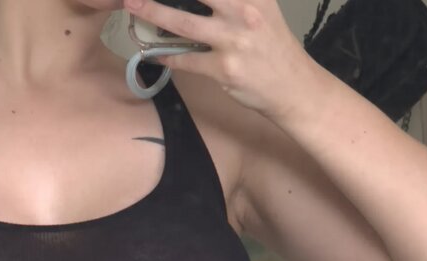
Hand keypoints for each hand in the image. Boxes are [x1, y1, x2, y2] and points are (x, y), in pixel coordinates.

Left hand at [123, 0, 323, 121]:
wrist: (293, 86)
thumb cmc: (273, 46)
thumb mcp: (261, 7)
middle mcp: (243, 10)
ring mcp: (232, 41)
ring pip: (184, 24)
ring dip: (154, 13)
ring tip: (132, 5)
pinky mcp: (224, 69)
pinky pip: (187, 61)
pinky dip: (167, 57)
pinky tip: (153, 53)